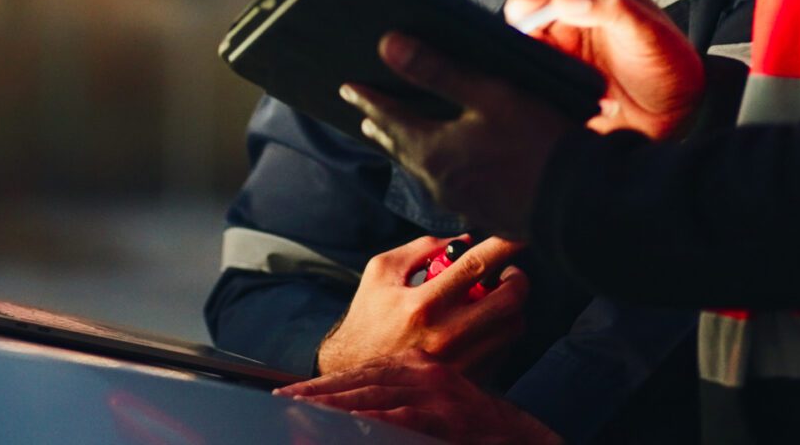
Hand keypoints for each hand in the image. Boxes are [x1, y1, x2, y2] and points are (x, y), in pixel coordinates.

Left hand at [276, 350, 562, 444]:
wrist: (517, 436)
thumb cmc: (472, 423)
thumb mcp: (435, 399)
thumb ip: (402, 397)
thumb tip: (358, 409)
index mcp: (417, 364)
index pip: (362, 371)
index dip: (325, 383)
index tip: (292, 393)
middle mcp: (422, 371)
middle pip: (359, 379)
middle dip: (318, 392)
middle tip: (283, 399)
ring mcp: (432, 393)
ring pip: (372, 394)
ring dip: (332, 404)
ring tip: (300, 409)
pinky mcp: (441, 416)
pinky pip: (398, 417)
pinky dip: (370, 418)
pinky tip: (347, 422)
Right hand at [316, 233, 528, 378]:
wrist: (355, 374)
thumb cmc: (368, 317)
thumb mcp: (382, 272)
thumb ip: (423, 248)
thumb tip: (467, 240)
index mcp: (423, 305)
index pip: (476, 266)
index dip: (505, 245)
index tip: (520, 232)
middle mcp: (445, 336)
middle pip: (509, 301)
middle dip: (517, 279)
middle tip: (507, 273)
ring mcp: (460, 364)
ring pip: (512, 327)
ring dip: (510, 307)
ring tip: (490, 301)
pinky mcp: (468, 382)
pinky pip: (504, 350)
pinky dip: (499, 332)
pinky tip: (479, 327)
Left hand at [342, 32, 577, 238]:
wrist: (575, 201)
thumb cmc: (536, 141)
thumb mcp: (489, 94)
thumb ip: (437, 70)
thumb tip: (388, 45)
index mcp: (432, 149)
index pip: (388, 117)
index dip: (367, 100)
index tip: (347, 88)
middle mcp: (436, 180)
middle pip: (399, 148)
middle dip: (381, 128)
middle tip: (364, 115)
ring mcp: (458, 200)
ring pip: (421, 169)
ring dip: (406, 149)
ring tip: (397, 138)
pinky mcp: (481, 211)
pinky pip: (445, 185)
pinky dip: (435, 166)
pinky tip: (445, 165)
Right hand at [506, 0, 704, 139]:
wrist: (675, 110)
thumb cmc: (667, 60)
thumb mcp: (646, 28)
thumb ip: (611, 7)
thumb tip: (566, 0)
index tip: (526, 9)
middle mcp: (568, 19)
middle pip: (525, 15)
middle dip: (521, 29)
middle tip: (528, 43)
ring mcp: (560, 52)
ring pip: (525, 50)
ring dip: (534, 62)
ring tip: (560, 75)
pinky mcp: (558, 82)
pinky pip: (536, 82)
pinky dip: (544, 88)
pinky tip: (572, 96)